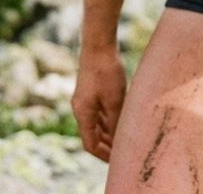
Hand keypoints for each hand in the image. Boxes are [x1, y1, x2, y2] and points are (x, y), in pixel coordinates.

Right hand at [72, 46, 127, 160]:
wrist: (98, 44)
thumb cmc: (106, 71)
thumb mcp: (115, 100)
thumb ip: (115, 122)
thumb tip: (119, 139)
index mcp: (83, 114)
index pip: (90, 144)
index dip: (103, 154)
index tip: (117, 159)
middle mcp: (80, 108)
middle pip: (91, 134)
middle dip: (105, 144)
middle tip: (122, 151)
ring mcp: (83, 98)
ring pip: (95, 122)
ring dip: (107, 131)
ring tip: (123, 136)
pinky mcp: (89, 89)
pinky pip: (97, 110)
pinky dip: (106, 118)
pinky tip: (119, 117)